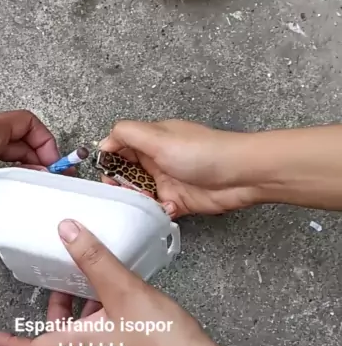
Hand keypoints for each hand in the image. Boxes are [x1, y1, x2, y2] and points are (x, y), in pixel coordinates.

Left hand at [0, 111, 58, 246]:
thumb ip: (24, 183)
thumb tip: (41, 179)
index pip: (26, 122)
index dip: (46, 142)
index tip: (53, 162)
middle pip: (14, 134)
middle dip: (35, 155)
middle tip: (48, 177)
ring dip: (19, 163)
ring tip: (31, 185)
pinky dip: (1, 168)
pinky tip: (9, 189)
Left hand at [0, 221, 204, 345]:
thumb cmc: (161, 340)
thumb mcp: (124, 291)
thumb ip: (95, 260)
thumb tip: (65, 230)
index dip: (10, 345)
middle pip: (60, 338)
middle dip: (54, 310)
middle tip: (57, 281)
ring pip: (85, 333)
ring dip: (82, 308)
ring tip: (95, 277)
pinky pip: (109, 333)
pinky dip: (105, 311)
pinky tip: (127, 292)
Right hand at [99, 120, 260, 215]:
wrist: (240, 175)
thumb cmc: (203, 152)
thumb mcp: (159, 136)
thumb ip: (127, 134)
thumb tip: (104, 140)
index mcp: (151, 140)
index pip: (120, 148)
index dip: (109, 160)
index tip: (104, 173)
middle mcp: (157, 159)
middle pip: (126, 174)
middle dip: (119, 185)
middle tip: (120, 192)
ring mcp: (168, 181)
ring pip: (139, 195)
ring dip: (137, 200)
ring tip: (144, 201)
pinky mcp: (179, 201)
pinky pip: (157, 210)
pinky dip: (156, 212)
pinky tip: (165, 208)